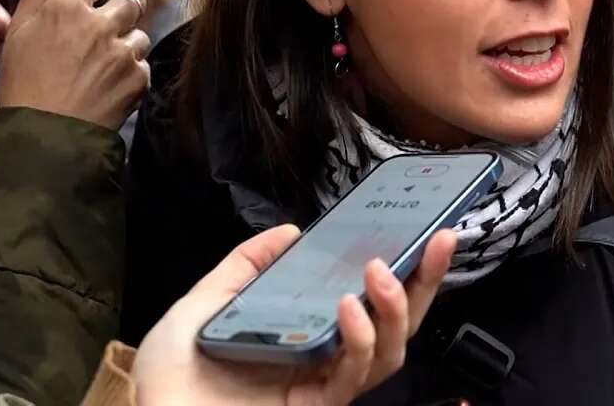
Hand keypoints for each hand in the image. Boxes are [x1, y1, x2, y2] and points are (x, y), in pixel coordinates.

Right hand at [0, 0, 150, 129]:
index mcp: (66, 8)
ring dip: (122, 46)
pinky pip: (142, 63)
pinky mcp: (138, 79)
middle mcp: (99, 25)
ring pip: (138, 33)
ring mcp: (122, 53)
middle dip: (116, 14)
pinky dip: (128, 73)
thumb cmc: (24, 82)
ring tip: (93, 69)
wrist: (42, 139)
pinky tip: (103, 87)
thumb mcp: (20, 29)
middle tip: (91, 39)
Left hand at [133, 225, 456, 405]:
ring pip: (389, 351)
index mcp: (308, 331)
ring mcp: (324, 384)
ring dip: (395, 307)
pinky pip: (353, 374)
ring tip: (379, 271)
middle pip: (397, 324)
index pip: (369, 300)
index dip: (402, 268)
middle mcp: (326, 358)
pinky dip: (359, 338)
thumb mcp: (204, 304)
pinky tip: (348, 305)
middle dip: (425, 282)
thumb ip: (245, 267)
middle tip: (441, 240)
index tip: (424, 229)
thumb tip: (290, 231)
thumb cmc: (173, 376)